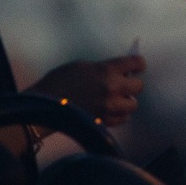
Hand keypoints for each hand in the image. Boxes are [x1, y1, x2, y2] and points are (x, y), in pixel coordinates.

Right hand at [30, 51, 145, 127]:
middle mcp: (112, 88)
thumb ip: (103, 68)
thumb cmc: (60, 80)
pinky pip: (123, 118)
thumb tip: (119, 71)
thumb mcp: (82, 66)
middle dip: (132, 84)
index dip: (138, 64)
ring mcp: (109, 107)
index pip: (136, 63)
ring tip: (116, 99)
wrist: (46, 104)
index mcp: (107, 70)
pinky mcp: (104, 121)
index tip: (136, 66)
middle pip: (139, 86)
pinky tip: (110, 109)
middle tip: (123, 83)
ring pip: (133, 105)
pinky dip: (119, 114)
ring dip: (126, 101)